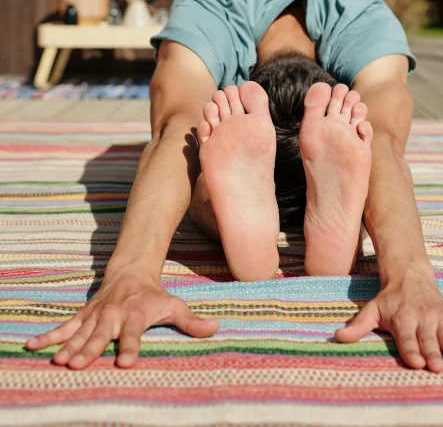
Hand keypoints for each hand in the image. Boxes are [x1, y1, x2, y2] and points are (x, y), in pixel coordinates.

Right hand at [25, 264, 218, 368]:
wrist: (131, 270)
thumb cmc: (154, 294)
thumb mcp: (174, 305)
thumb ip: (192, 321)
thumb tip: (215, 329)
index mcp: (135, 314)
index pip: (133, 333)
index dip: (131, 346)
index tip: (126, 361)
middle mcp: (113, 315)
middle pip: (101, 334)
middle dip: (90, 349)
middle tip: (78, 365)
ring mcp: (95, 315)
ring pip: (80, 332)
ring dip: (67, 346)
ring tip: (58, 361)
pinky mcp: (83, 316)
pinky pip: (64, 327)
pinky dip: (48, 337)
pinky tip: (32, 347)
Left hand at [335, 266, 442, 371]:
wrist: (410, 275)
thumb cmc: (389, 299)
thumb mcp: (372, 309)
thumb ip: (358, 326)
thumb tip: (337, 338)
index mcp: (402, 318)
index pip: (406, 339)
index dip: (411, 350)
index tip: (416, 362)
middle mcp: (422, 318)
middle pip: (428, 340)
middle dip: (433, 354)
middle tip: (438, 367)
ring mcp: (439, 318)